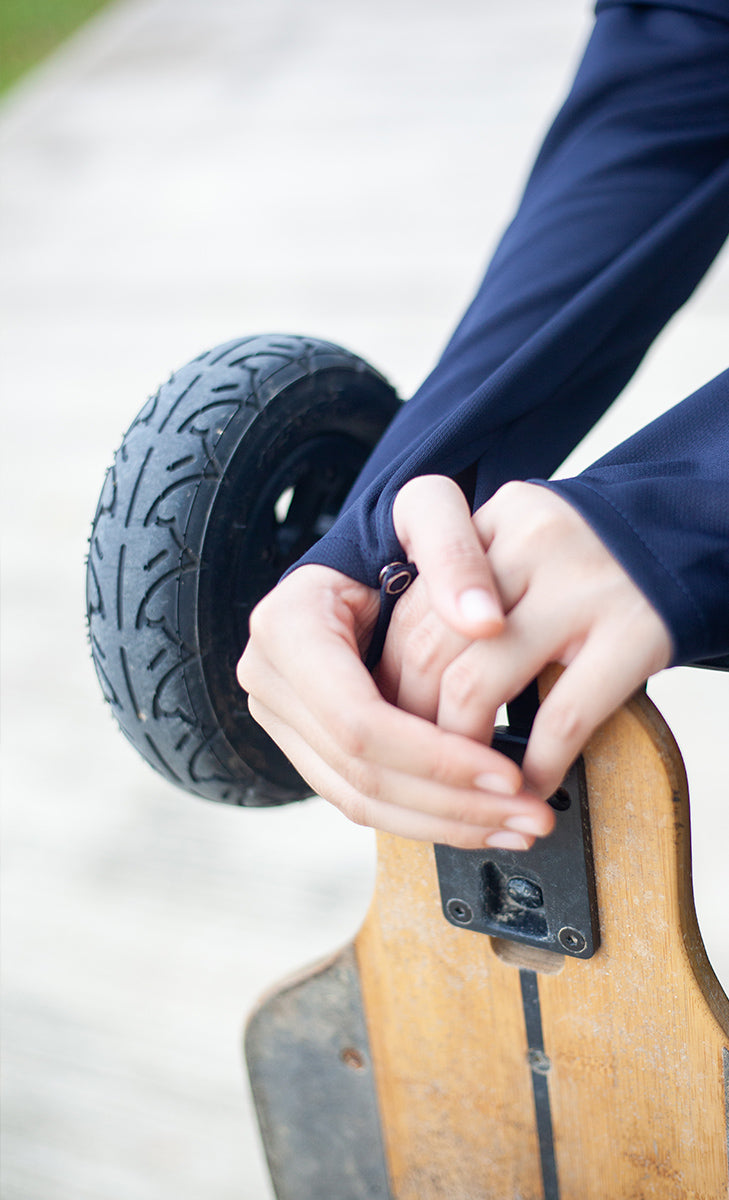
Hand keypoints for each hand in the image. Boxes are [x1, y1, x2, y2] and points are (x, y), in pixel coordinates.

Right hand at [237, 563, 551, 847]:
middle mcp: (270, 678)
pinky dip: (426, 816)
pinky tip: (484, 818)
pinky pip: (360, 796)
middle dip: (450, 803)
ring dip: (445, 824)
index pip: (359, 718)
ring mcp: (281, 717)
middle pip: (359, 770)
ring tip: (521, 826)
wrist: (368, 553)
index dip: (435, 757)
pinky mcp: (306, 742)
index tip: (508, 773)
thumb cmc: (398, 532)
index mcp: (288, 626)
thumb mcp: (430, 511)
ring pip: (359, 799)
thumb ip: (455, 552)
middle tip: (532, 815)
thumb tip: (485, 623)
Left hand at [380, 476, 672, 799]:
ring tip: (466, 780)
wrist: (696, 533)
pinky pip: (560, 719)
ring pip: (477, 686)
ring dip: (459, 752)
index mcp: (498, 517)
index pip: (413, 606)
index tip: (387, 714)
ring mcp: (585, 586)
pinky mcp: (634, 632)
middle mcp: (534, 541)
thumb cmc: (597, 559)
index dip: (389, 674)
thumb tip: (400, 674)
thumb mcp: (527, 545)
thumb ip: (471, 586)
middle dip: (412, 720)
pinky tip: (528, 785)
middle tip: (414, 760)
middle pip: (431, 647)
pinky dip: (533, 766)